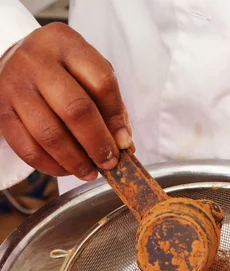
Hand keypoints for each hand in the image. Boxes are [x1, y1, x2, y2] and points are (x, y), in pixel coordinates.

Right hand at [0, 23, 131, 180]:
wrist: (16, 62)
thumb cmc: (61, 71)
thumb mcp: (88, 73)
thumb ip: (109, 106)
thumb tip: (124, 145)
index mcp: (67, 44)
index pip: (101, 82)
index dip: (117, 118)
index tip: (124, 143)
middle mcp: (37, 61)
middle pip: (76, 109)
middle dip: (97, 144)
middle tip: (109, 162)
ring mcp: (16, 86)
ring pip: (50, 134)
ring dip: (75, 161)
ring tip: (90, 172)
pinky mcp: (2, 112)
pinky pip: (28, 149)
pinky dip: (51, 167)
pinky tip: (66, 169)